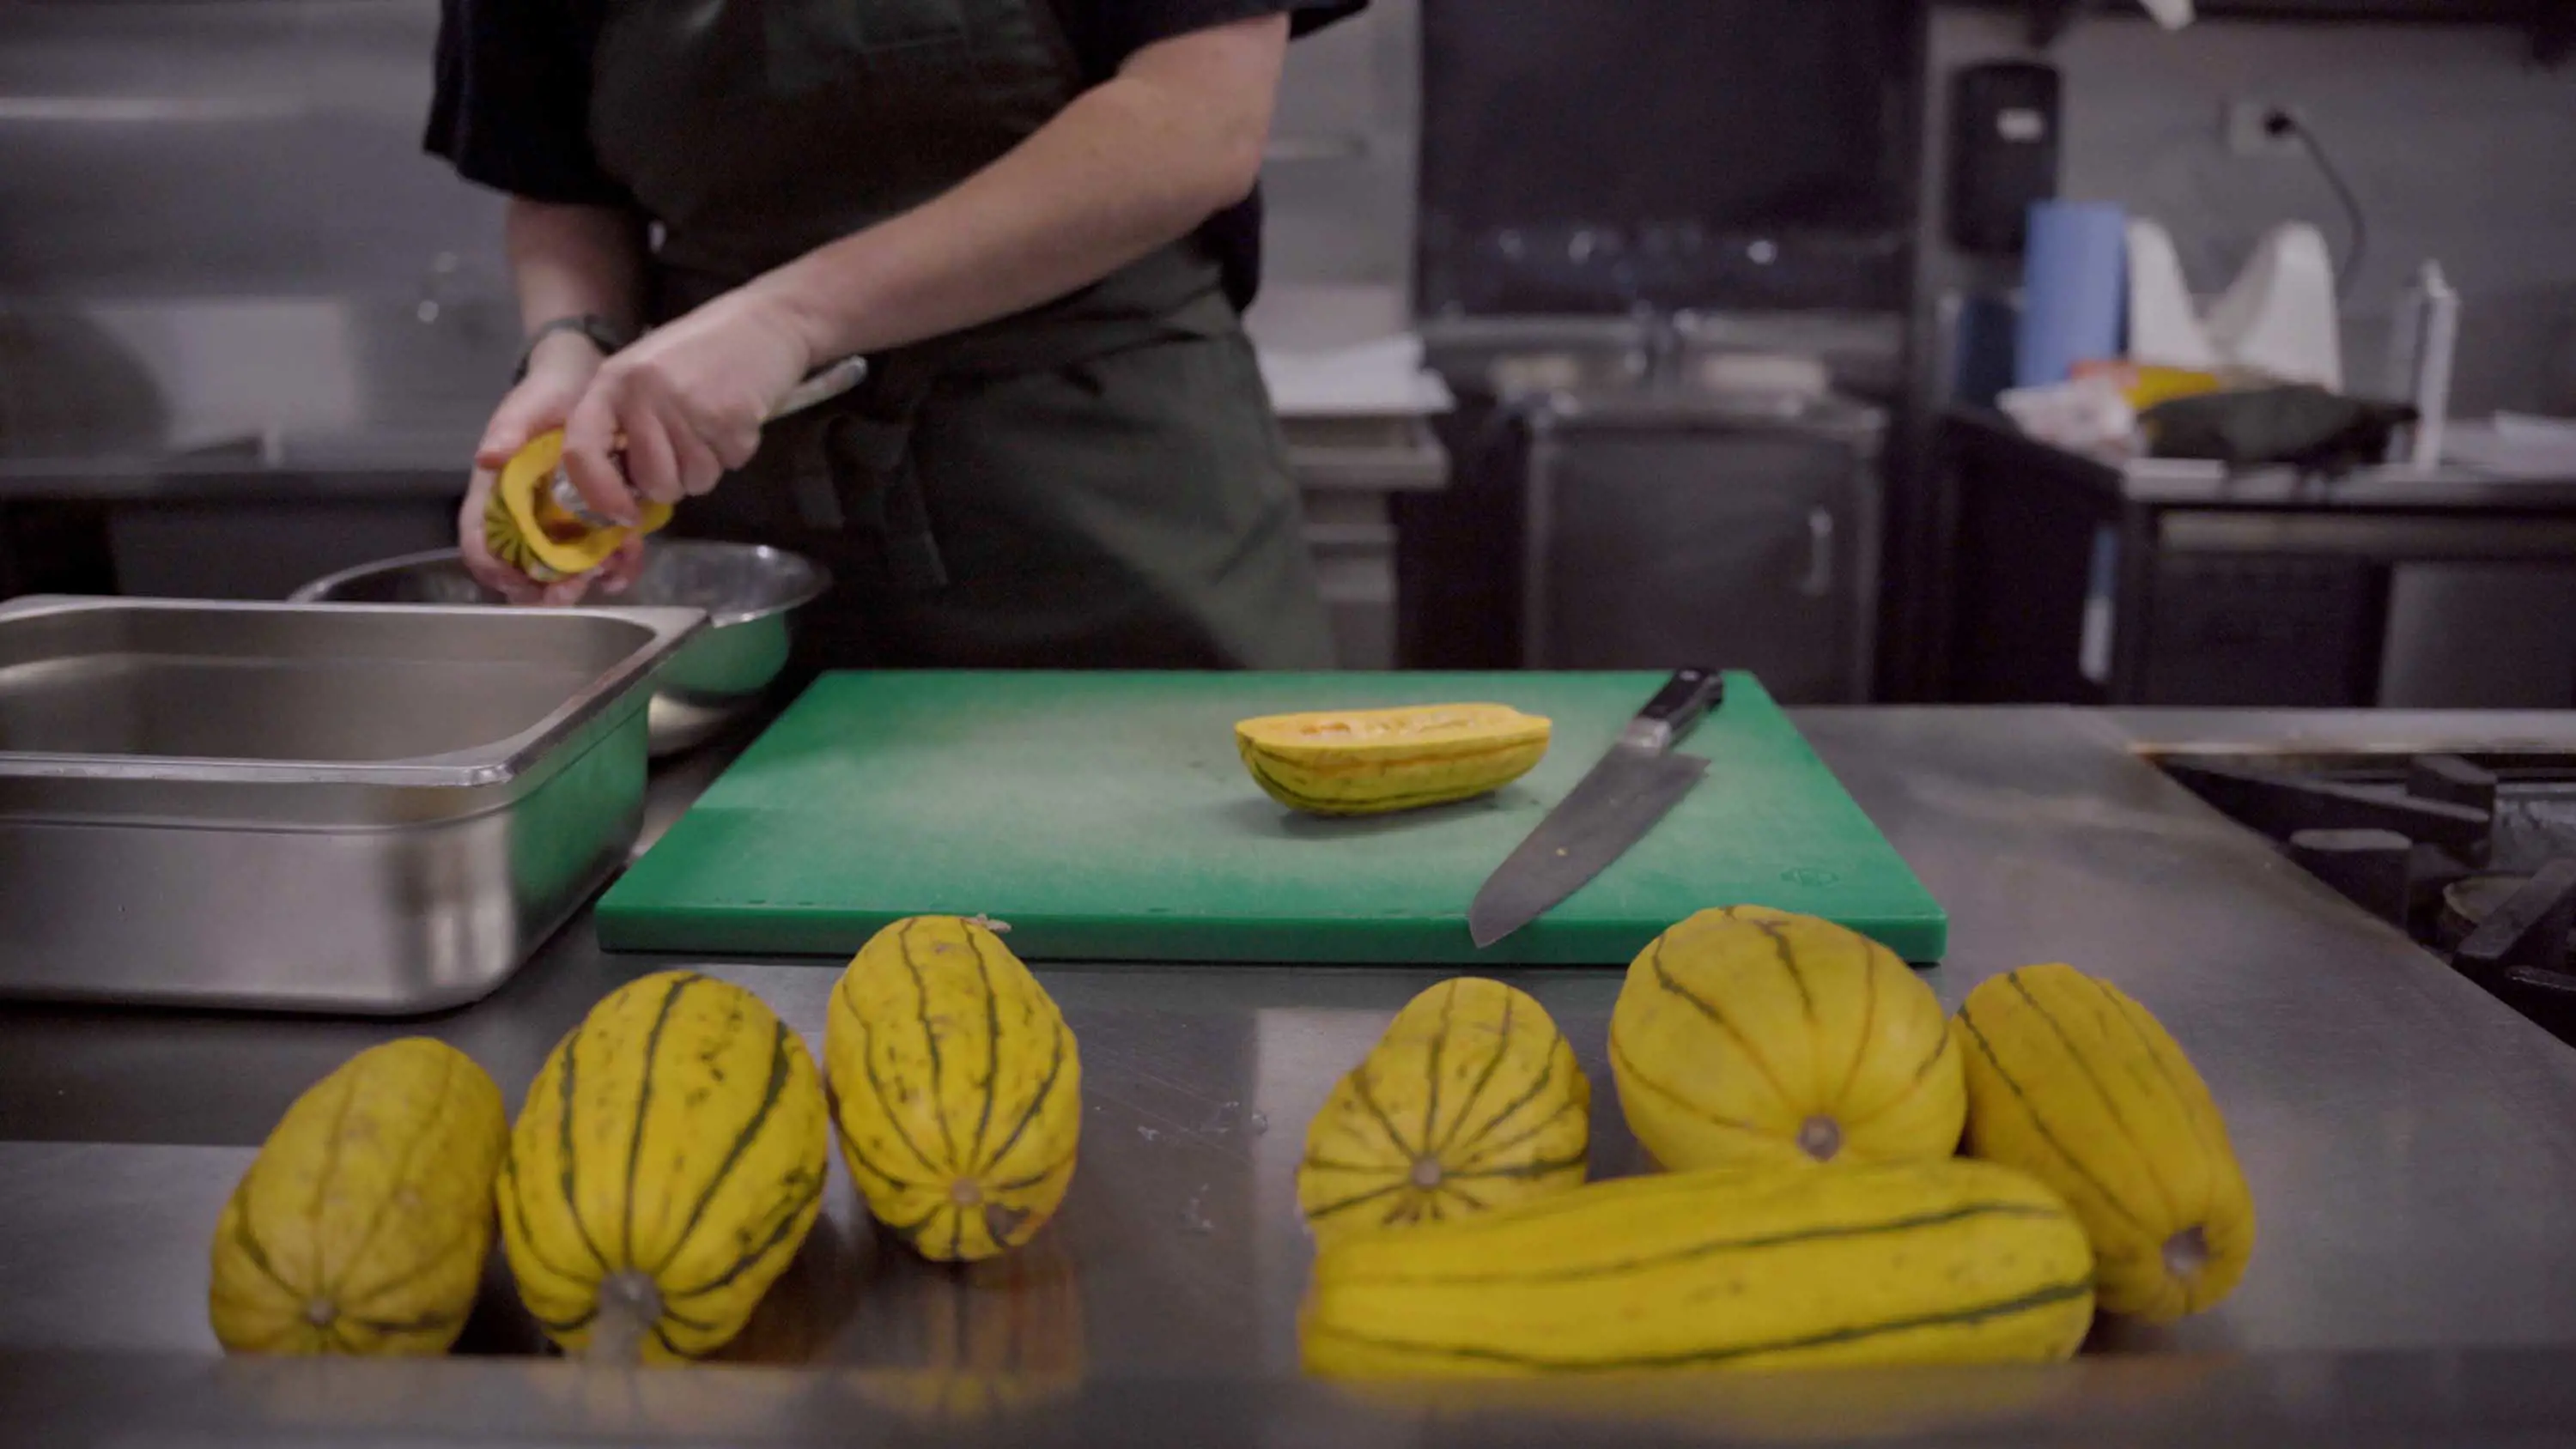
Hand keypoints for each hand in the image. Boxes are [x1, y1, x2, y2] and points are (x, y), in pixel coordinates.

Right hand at [457, 332, 644, 605]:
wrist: (591, 380)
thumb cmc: (548, 394)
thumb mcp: (527, 406)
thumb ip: (508, 429)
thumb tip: (487, 456)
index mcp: (498, 494)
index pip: (480, 540)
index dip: (492, 567)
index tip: (516, 581)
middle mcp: (528, 515)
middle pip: (525, 567)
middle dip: (544, 588)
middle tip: (569, 593)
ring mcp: (564, 520)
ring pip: (567, 566)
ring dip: (584, 580)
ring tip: (607, 576)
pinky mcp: (598, 516)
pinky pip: (604, 550)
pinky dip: (616, 563)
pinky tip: (628, 567)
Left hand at [557, 289, 812, 528]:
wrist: (763, 321)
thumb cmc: (698, 353)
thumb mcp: (643, 377)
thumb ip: (624, 426)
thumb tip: (622, 494)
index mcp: (612, 383)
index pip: (582, 452)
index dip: (599, 494)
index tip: (624, 514)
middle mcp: (644, 395)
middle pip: (654, 482)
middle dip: (674, 481)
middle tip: (688, 447)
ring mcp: (689, 406)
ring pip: (696, 481)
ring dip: (708, 466)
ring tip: (713, 425)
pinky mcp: (732, 417)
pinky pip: (730, 465)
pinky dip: (736, 451)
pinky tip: (736, 417)